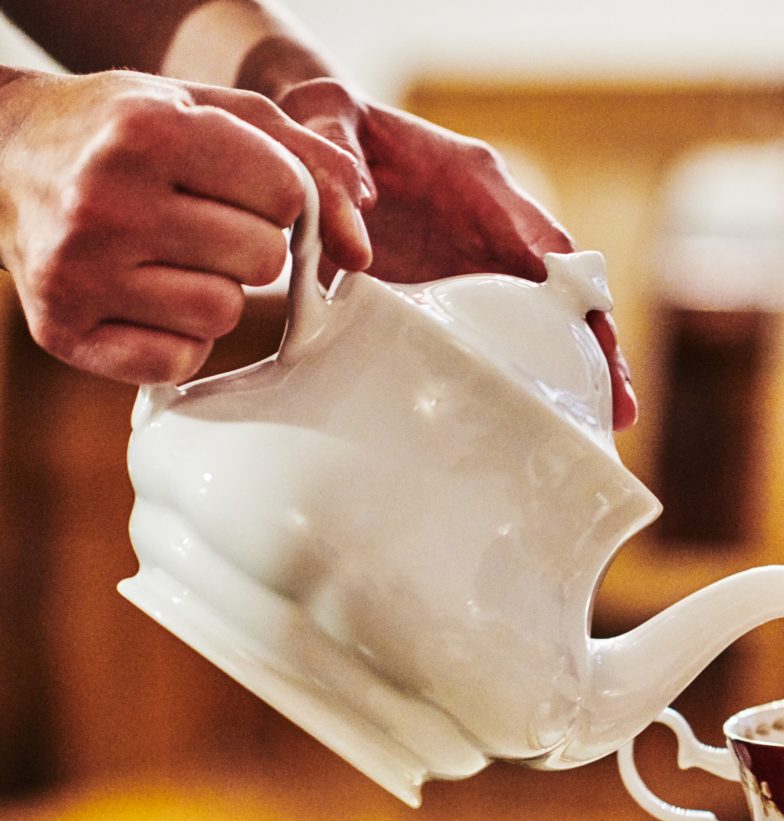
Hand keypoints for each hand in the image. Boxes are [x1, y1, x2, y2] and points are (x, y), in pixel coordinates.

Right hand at [0, 70, 370, 384]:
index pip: (286, 196)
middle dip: (248, 244)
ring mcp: (77, 271)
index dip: (279, 197)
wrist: (1, 157)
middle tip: (198, 222)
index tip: (241, 187)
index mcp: (146, 132)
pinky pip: (178, 361)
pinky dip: (176, 338)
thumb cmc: (125, 133)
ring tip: (167, 256)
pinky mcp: (64, 332)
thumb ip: (307, 159)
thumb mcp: (211, 110)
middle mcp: (104, 201)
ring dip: (214, 291)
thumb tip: (363, 243)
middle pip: (262, 260)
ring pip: (224, 314)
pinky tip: (142, 297)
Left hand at [277, 79, 637, 427]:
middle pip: (562, 294)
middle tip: (619, 410)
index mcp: (480, 183)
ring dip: (566, 373)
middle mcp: (492, 228)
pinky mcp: (446, 294)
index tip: (599, 337)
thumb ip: (334, 166)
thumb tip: (356, 243)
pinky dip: (511, 375)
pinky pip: (491, 337)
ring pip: (536, 323)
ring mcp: (473, 266)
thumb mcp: (322, 115)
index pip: (546, 244)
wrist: (308, 130)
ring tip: (595, 426)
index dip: (578, 292)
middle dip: (595, 350)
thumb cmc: (322, 116)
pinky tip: (520, 417)